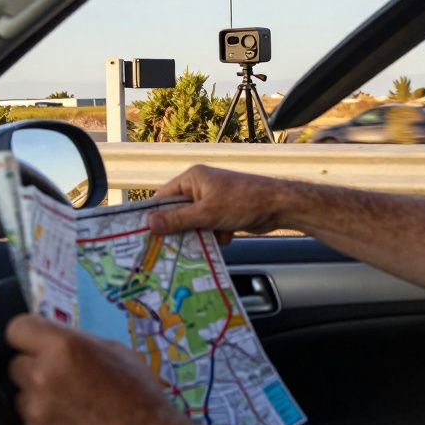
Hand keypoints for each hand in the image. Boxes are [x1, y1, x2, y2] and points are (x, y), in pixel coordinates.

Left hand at [6, 314, 187, 424]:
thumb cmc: (139, 398)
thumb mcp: (117, 353)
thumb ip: (79, 344)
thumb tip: (57, 340)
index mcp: (64, 348)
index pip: (17, 329)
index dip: (28, 336)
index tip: (34, 343)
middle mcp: (44, 376)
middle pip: (17, 365)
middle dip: (35, 370)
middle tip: (63, 380)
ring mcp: (37, 411)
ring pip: (22, 397)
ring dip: (39, 400)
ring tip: (74, 408)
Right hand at [148, 165, 297, 243]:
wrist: (279, 206)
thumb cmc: (244, 202)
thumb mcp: (207, 213)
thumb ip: (178, 219)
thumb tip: (150, 223)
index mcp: (193, 178)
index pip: (164, 197)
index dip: (155, 215)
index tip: (145, 233)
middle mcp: (201, 187)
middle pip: (178, 212)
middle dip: (182, 228)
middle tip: (172, 246)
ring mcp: (213, 200)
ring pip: (194, 223)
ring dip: (202, 233)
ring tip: (211, 237)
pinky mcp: (223, 212)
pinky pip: (209, 227)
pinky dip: (216, 234)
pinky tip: (227, 235)